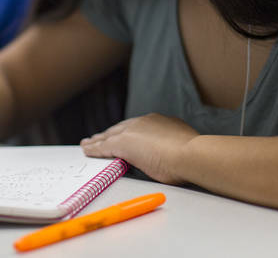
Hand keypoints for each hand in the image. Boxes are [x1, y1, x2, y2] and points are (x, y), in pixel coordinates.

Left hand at [80, 113, 198, 184]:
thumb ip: (173, 147)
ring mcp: (133, 131)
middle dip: (109, 133)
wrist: (189, 154)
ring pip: (109, 135)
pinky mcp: (123, 143)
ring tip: (87, 144)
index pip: (138, 126)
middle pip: (120, 128)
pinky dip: (93, 148)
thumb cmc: (192, 156)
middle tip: (99, 137)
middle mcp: (145, 121)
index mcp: (160, 121)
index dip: (127, 131)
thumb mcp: (181, 147)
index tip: (121, 134)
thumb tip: (172, 155)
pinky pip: (103, 146)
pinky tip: (86, 150)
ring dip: (98, 140)